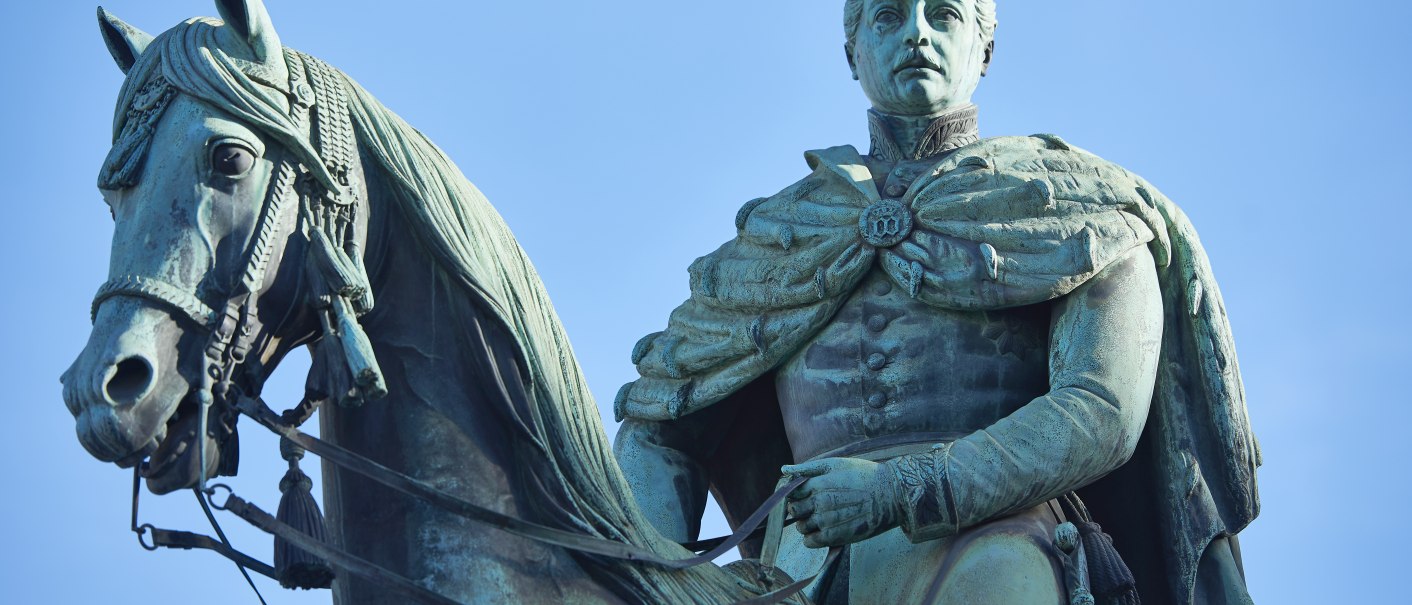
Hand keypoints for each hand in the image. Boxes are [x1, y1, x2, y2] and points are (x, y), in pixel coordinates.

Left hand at [782, 457, 901, 547]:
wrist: (891, 494)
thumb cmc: (864, 475)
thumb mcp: (836, 464)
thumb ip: (808, 468)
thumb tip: (783, 470)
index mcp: (818, 483)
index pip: (791, 492)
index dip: (795, 493)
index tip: (803, 494)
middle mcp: (820, 503)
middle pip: (794, 510)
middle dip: (799, 508)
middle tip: (812, 506)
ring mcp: (827, 521)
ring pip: (801, 527)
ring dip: (806, 524)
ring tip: (821, 518)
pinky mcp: (835, 536)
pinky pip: (810, 542)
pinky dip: (811, 538)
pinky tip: (822, 530)